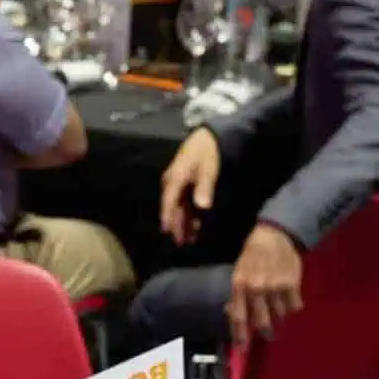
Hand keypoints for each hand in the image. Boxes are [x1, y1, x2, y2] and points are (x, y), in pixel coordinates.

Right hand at [159, 128, 221, 245]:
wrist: (210, 136)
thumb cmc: (208, 150)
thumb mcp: (208, 167)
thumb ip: (204, 187)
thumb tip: (203, 207)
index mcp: (175, 179)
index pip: (169, 202)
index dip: (168, 217)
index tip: (168, 231)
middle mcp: (173, 183)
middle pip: (173, 208)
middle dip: (176, 225)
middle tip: (180, 242)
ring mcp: (179, 184)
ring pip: (179, 207)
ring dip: (184, 222)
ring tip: (189, 239)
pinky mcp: (186, 184)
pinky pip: (185, 202)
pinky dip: (190, 214)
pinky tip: (195, 225)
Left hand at [227, 222, 303, 347]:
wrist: (274, 237)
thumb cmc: (252, 256)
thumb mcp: (238, 273)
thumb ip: (237, 295)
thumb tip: (232, 314)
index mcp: (239, 285)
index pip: (238, 316)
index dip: (240, 335)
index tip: (242, 347)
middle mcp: (256, 288)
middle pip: (261, 321)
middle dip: (264, 332)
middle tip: (268, 335)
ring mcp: (274, 287)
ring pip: (279, 315)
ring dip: (279, 317)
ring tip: (279, 311)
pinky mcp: (291, 284)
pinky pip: (294, 306)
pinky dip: (292, 307)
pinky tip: (290, 301)